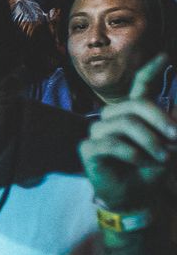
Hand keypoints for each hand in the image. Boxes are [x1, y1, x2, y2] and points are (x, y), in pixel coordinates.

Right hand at [81, 55, 176, 213]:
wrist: (136, 197)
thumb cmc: (150, 170)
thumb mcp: (168, 147)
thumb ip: (171, 128)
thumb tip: (176, 114)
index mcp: (133, 115)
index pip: (138, 87)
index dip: (149, 71)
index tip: (164, 57)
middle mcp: (112, 119)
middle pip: (134, 104)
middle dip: (159, 119)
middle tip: (176, 138)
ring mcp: (98, 133)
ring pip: (124, 123)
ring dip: (150, 141)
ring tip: (163, 157)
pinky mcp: (88, 149)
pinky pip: (112, 143)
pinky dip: (134, 154)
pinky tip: (144, 162)